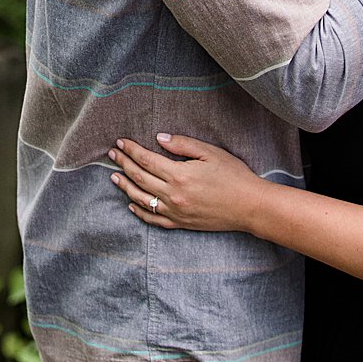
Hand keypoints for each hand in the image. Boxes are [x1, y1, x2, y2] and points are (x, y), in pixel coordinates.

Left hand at [109, 135, 263, 232]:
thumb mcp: (210, 153)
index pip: (146, 160)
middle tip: (112, 155)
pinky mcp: (181, 223)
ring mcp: (176, 212)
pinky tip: (131, 205)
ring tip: (114, 177)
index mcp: (179, 175)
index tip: (120, 143)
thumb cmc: (234, 176)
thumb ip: (182, 145)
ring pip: (141, 199)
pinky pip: (154, 220)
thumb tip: (159, 138)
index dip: (131, 150)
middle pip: (139, 178)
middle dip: (123, 164)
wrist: (250, 206)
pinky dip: (139, 212)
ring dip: (125, 187)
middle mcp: (173, 195)